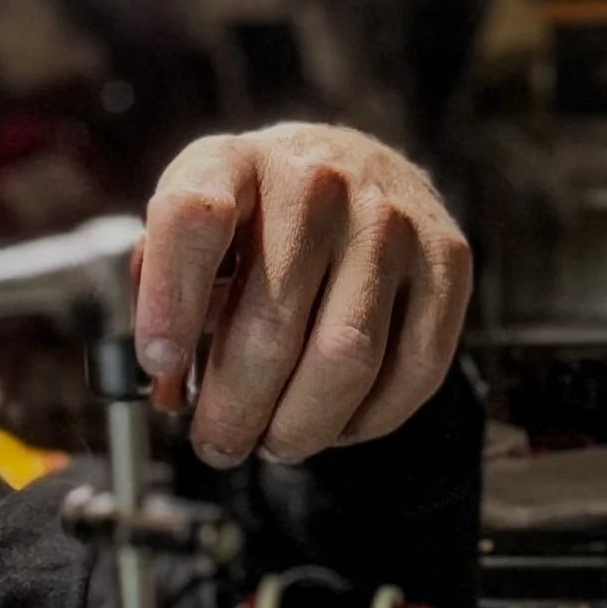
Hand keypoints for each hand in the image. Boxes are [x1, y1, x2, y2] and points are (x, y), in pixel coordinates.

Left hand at [133, 125, 470, 470]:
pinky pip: (413, 369)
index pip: (193, 219)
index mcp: (233, 162)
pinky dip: (368, 420)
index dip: (168, 302)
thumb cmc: (256, 215)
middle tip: (219, 445)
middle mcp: (316, 180)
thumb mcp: (194, 226)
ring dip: (301, 426)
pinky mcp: (447, 260)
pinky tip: (335, 424)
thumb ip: (163, 297)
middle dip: (236, 408)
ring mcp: (390, 219)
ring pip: (346, 358)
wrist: (357, 166)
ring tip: (274, 442)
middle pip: (272, 322)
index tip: (159, 366)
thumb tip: (171, 393)